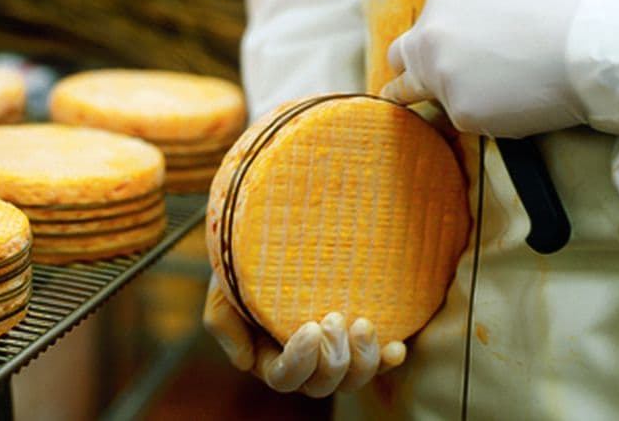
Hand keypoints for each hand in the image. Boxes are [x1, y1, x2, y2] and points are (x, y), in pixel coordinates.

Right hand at [203, 275, 406, 397]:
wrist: (279, 231)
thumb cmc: (247, 259)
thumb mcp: (225, 285)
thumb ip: (223, 322)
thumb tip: (245, 361)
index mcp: (269, 357)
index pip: (284, 377)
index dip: (299, 361)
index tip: (310, 327)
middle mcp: (305, 363)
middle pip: (320, 386)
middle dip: (331, 360)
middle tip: (335, 319)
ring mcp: (335, 353)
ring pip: (351, 381)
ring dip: (361, 361)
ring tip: (363, 325)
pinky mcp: (360, 340)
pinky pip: (379, 363)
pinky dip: (387, 360)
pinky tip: (396, 347)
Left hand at [381, 0, 590, 137]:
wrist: (596, 44)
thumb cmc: (567, 11)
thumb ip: (474, 9)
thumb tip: (472, 30)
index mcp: (442, 4)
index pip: (418, 35)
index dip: (428, 50)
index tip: (433, 61)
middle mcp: (431, 39)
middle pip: (402, 64)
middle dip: (408, 77)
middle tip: (415, 91)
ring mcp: (442, 77)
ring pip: (440, 98)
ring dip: (463, 97)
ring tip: (510, 88)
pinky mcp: (462, 112)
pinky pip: (470, 121)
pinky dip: (491, 117)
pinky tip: (522, 100)